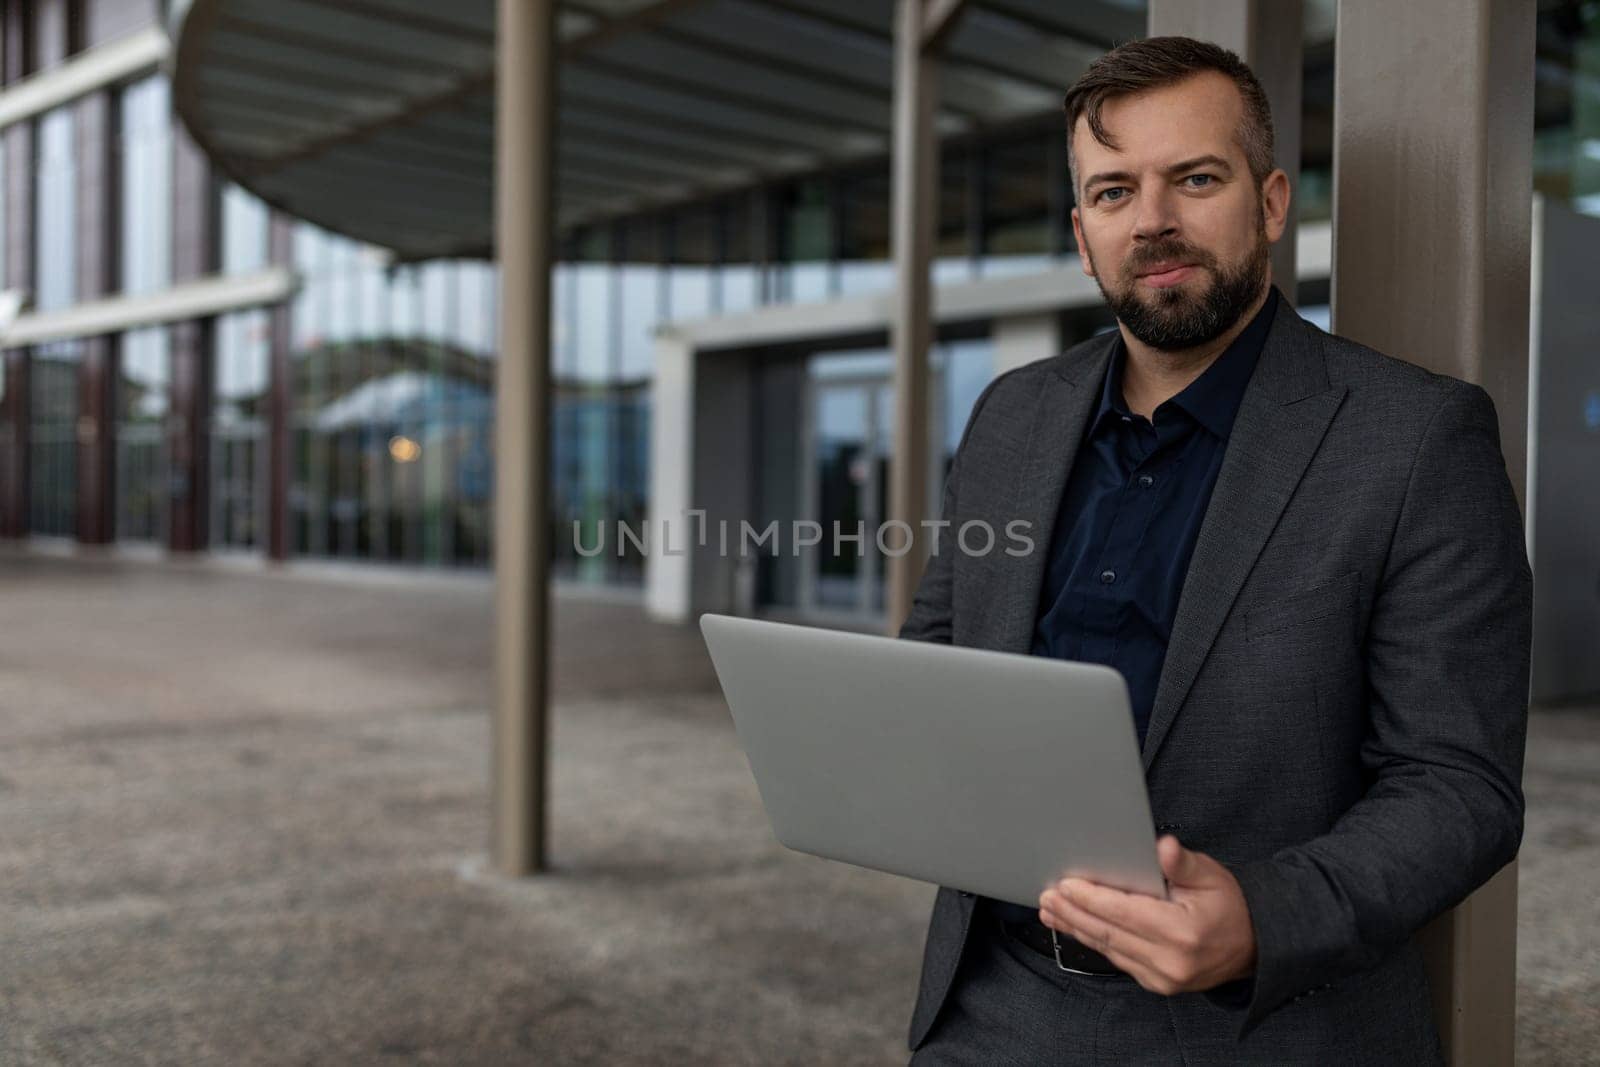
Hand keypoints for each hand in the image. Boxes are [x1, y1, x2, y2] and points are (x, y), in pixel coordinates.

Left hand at [1037, 835, 1256, 995]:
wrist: (1252, 946)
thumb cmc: (1228, 906)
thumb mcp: (1210, 875)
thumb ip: (1182, 863)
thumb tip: (1162, 847)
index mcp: (1183, 932)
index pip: (1125, 912)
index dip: (1092, 898)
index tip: (1066, 885)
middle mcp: (1170, 961)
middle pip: (1108, 932)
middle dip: (1073, 913)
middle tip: (1046, 896)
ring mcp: (1162, 977)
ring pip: (1108, 948)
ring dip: (1075, 928)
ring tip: (1050, 911)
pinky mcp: (1156, 983)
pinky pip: (1117, 958)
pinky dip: (1093, 940)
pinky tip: (1075, 927)